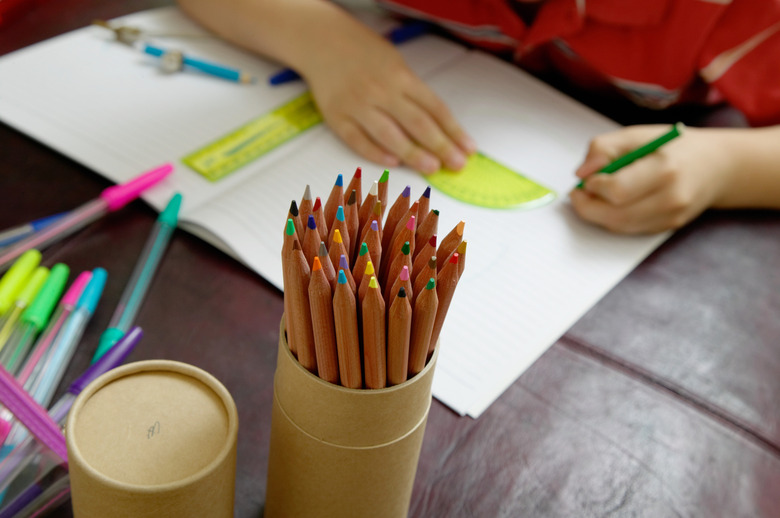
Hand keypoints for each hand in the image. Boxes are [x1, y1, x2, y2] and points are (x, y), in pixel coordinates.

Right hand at [300, 32, 475, 173]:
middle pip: (417, 123)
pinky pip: (358, 140)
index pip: (434, 108)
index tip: (468, 149)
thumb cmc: (365, 55)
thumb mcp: (396, 64)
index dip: (454, 131)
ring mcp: (358, 105)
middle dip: (440, 146)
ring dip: (413, 154)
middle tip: (456, 164)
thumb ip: (413, 94)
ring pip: (389, 135)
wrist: (323, 42)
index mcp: (401, 77)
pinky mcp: (337, 117)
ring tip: (431, 168)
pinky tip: (393, 162)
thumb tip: (439, 129)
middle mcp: (381, 91)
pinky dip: (375, 152)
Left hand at [568, 125, 737, 233]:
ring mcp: (671, 217)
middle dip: (587, 206)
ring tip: (594, 195)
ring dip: (598, 214)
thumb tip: (581, 173)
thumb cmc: (674, 147)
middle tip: (579, 192)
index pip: (617, 191)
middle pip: (614, 216)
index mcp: (664, 169)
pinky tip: (613, 202)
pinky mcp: (668, 227)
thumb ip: (605, 148)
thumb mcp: (638, 135)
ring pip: (619, 226)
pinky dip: (614, 218)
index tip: (587, 178)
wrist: (718, 166)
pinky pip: (630, 229)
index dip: (594, 186)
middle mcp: (671, 198)